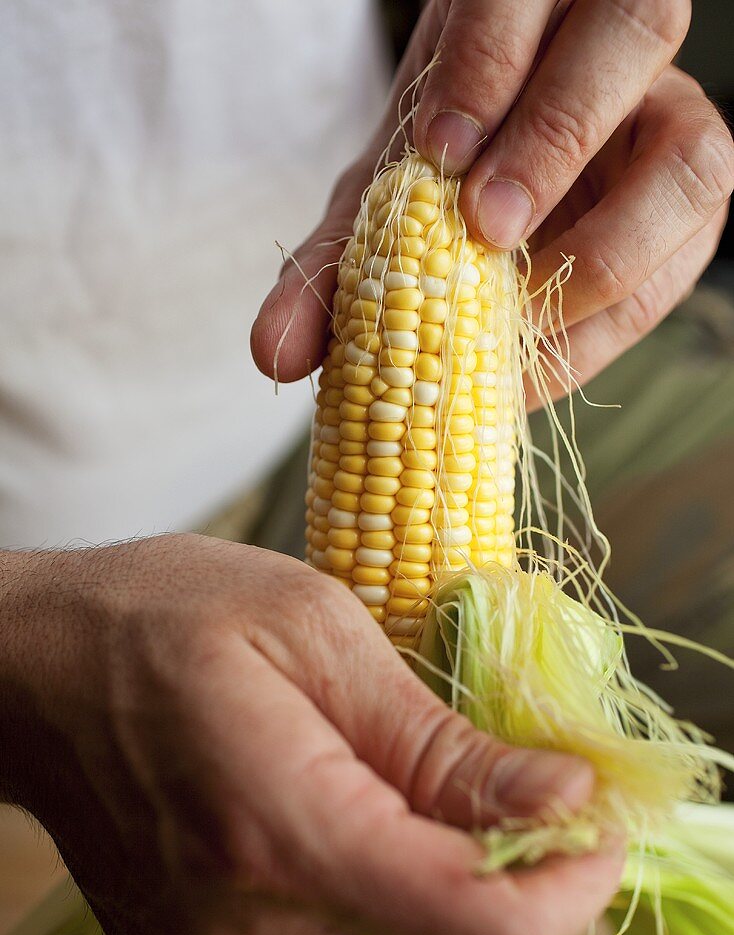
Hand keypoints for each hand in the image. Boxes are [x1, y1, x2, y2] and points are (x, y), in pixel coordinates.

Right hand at [1, 535, 619, 934]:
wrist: (32, 679)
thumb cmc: (162, 619)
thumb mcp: (314, 629)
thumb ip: (440, 738)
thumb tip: (565, 800)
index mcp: (275, 834)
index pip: (486, 933)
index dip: (571, 878)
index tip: (584, 804)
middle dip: (532, 883)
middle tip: (522, 786)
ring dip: (470, 898)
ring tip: (438, 799)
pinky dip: (406, 916)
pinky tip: (379, 835)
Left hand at [251, 0, 732, 402]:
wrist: (498, 189)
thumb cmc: (439, 184)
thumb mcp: (380, 206)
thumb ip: (331, 265)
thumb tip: (271, 354)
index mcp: (535, 6)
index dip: (490, 62)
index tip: (436, 153)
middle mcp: (618, 48)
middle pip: (638, 30)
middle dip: (556, 134)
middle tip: (486, 227)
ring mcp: (671, 127)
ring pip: (694, 159)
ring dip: (610, 244)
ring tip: (521, 303)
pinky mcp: (689, 212)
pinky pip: (686, 260)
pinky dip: (609, 322)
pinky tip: (535, 354)